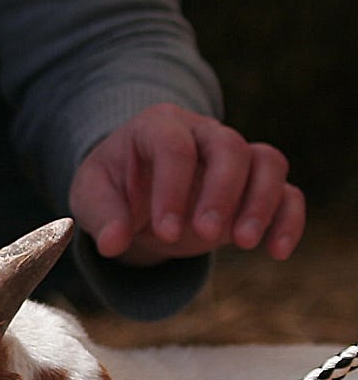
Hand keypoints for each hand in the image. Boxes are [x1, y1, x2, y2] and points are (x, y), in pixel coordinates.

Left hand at [69, 104, 304, 266]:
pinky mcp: (254, 186)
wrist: (133, 193)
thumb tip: (112, 244)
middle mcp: (202, 133)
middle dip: (221, 192)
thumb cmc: (111, 187)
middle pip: (229, 147)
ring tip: (244, 243)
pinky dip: (288, 219)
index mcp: (157, 127)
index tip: (165, 231)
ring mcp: (234, 157)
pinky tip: (277, 252)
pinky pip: (287, 192)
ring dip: (262, 202)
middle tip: (204, 234)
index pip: (174, 146)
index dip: (173, 188)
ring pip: (268, 162)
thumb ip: (101, 216)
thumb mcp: (91, 197)